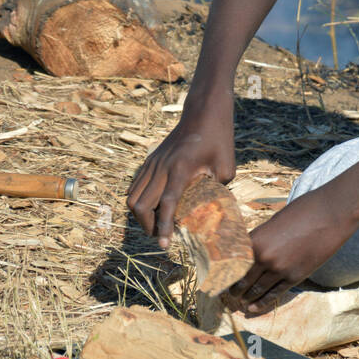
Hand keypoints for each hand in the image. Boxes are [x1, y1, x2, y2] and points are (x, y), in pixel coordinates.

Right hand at [127, 88, 234, 245]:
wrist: (203, 113)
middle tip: (162, 236)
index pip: (167, 203)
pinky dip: (139, 202)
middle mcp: (162, 167)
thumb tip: (211, 213)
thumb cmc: (219, 139)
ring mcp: (152, 163)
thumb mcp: (225, 168)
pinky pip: (135, 187)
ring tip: (156, 225)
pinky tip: (153, 208)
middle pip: (141, 205)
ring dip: (141, 216)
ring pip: (132, 197)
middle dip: (148, 226)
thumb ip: (216, 192)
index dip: (164, 227)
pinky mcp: (149, 161)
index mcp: (181, 169)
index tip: (164, 245)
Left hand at [228, 188, 355, 312]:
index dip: (224, 275)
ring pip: (257, 289)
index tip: (219, 281)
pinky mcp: (295, 276)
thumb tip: (253, 251)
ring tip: (240, 303)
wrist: (330, 215)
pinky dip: (262, 302)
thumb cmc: (303, 211)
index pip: (233, 263)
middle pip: (242, 279)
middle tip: (227, 296)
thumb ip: (262, 238)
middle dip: (234, 290)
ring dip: (247, 298)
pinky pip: (274, 293)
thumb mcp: (274, 222)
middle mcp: (263, 256)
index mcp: (255, 239)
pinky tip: (253, 308)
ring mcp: (279, 268)